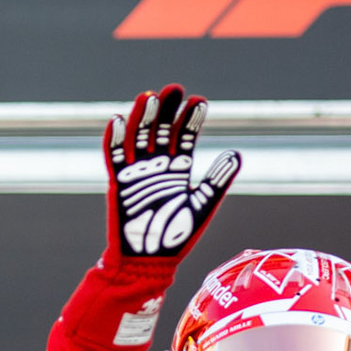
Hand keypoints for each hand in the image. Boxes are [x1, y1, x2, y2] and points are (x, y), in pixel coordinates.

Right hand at [104, 83, 239, 261]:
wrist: (150, 261)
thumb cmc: (177, 236)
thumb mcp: (203, 205)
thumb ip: (217, 179)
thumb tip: (237, 153)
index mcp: (179, 170)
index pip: (184, 136)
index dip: (191, 118)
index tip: (199, 102)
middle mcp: (157, 166)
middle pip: (161, 129)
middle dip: (167, 109)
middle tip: (174, 89)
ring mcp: (137, 172)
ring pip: (137, 136)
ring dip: (142, 117)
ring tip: (150, 97)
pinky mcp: (118, 182)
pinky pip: (113, 156)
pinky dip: (113, 138)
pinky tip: (118, 119)